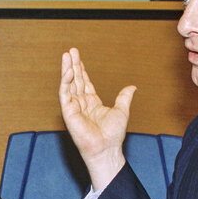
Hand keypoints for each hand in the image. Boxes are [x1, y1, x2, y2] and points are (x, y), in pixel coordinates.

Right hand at [59, 48, 135, 189]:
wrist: (106, 148)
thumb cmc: (113, 134)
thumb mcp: (122, 111)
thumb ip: (124, 97)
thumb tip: (132, 87)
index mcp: (92, 103)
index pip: (84, 82)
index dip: (82, 70)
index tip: (78, 57)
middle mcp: (81, 103)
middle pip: (75, 80)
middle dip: (73, 65)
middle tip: (70, 51)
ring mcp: (73, 107)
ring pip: (68, 84)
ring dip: (67, 69)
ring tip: (66, 55)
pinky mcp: (68, 112)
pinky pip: (65, 94)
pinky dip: (66, 82)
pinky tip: (69, 71)